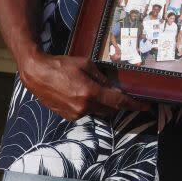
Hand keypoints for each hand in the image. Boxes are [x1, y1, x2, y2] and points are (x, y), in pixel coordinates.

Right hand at [18, 50, 148, 120]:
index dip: (134, 105)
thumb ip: (102, 78)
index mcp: (89, 92)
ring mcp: (75, 114)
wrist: (36, 74)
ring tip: (90, 88)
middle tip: (116, 92)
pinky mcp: (68, 116)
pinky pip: (85, 112)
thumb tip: (114, 88)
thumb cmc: (61, 65)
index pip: (118, 102)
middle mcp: (83, 107)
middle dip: (115, 102)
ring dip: (101, 103)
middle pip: (109, 109)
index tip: (145, 107)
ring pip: (97, 111)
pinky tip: (80, 93)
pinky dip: (89, 105)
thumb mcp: (86, 65)